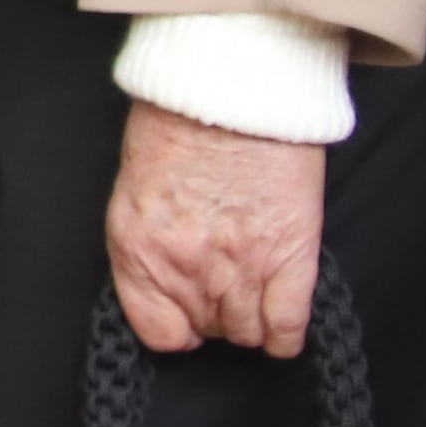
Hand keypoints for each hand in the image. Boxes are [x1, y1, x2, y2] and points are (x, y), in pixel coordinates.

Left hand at [108, 100, 325, 355]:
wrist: (231, 94)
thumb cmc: (177, 128)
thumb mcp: (135, 190)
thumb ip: (148, 244)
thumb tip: (165, 283)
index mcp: (136, 248)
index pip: (156, 330)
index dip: (176, 325)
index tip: (187, 314)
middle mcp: (184, 267)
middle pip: (208, 330)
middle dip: (216, 312)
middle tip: (225, 280)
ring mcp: (239, 267)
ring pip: (248, 332)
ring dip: (252, 316)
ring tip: (254, 285)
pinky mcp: (290, 258)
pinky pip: (287, 328)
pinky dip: (286, 332)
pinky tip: (282, 315)